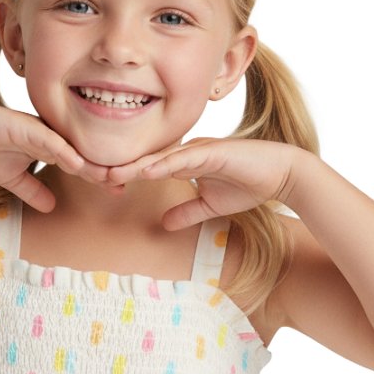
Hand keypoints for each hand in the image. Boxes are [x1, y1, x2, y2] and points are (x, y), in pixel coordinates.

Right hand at [0, 97, 118, 211]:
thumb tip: (51, 207)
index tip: (119, 190)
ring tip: (111, 177)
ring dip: (91, 163)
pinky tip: (78, 163)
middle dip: (104, 170)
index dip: (99, 176)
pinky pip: (49, 140)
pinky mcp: (25, 127)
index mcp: (48, 147)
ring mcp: (39, 131)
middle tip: (127, 184)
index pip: (80, 163)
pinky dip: (64, 151)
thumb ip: (32, 191)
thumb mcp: (12, 179)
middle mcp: (49, 137)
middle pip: (83, 155)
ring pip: (71, 148)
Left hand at [108, 137, 300, 229]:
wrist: (281, 175)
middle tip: (92, 173)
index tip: (101, 182)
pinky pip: (184, 158)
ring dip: (135, 166)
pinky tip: (146, 170)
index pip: (149, 168)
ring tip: (110, 173)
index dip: (126, 175)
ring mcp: (199, 149)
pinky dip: (164, 164)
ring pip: (160, 157)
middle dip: (121, 167)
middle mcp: (187, 151)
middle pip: (147, 160)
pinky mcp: (213, 151)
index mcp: (184, 161)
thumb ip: (187, 212)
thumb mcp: (210, 206)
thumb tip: (164, 224)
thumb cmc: (248, 184)